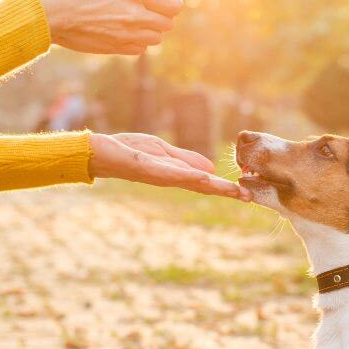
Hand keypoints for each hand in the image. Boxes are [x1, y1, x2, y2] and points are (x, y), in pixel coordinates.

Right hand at [36, 0, 182, 54]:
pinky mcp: (116, 48)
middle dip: (161, 17)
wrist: (53, 14)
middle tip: (148, 10)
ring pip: (156, 39)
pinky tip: (124, 32)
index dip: (169, 3)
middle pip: (168, 24)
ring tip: (135, 21)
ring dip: (150, 30)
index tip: (160, 0)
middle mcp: (135, 16)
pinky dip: (137, 42)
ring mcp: (126, 35)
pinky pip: (140, 50)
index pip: (174, 6)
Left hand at [89, 133, 251, 200]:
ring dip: (212, 186)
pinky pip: (169, 173)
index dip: (225, 188)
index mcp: (175, 174)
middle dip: (224, 191)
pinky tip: (203, 178)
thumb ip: (186, 160)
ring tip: (233, 190)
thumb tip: (212, 171)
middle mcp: (169, 178)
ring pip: (189, 182)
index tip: (247, 194)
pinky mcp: (146, 168)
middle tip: (248, 198)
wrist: (100, 152)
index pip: (204, 183)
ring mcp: (158, 175)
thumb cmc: (129, 150)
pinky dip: (188, 175)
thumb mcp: (163, 152)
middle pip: (201, 186)